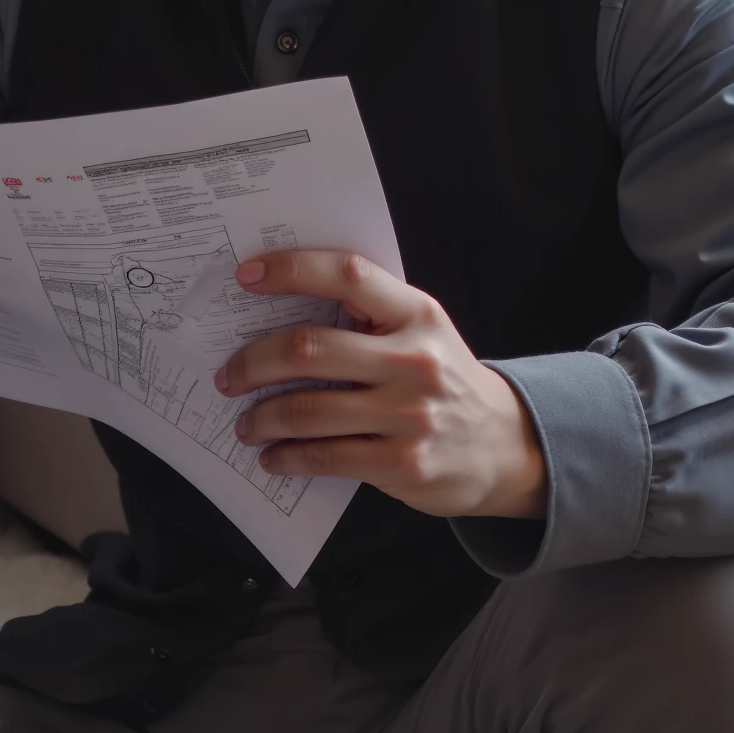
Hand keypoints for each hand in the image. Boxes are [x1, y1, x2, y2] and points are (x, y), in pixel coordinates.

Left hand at [215, 252, 547, 519]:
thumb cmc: (443, 382)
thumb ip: (371, 317)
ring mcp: (409, 414)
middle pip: (310, 348)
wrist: (504, 446)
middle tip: (229, 376)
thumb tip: (281, 310)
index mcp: (416, 314)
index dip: (291, 270)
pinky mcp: (401, 462)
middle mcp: (413, 359)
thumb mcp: (423, 333)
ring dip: (261, 418)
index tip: (245, 276)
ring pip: (307, 409)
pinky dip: (287, 458)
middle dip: (254, 362)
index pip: (348, 275)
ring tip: (246, 423)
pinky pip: (324, 457)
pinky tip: (273, 457)